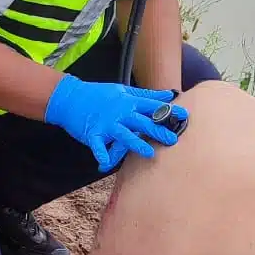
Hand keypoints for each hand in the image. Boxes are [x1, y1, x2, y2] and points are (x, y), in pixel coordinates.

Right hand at [45, 75, 188, 173]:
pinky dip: (101, 153)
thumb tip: (168, 95)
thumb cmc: (99, 95)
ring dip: (136, 144)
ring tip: (149, 153)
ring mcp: (106, 123)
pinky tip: (105, 164)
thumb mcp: (123, 91)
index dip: (168, 111)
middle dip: (157, 130)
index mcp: (128, 102)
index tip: (184, 115)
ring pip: (124, 134)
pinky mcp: (92, 133)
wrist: (70, 97)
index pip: (152, 106)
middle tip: (172, 139)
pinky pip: (97, 145)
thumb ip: (146, 95)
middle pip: (141, 121)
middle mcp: (120, 112)